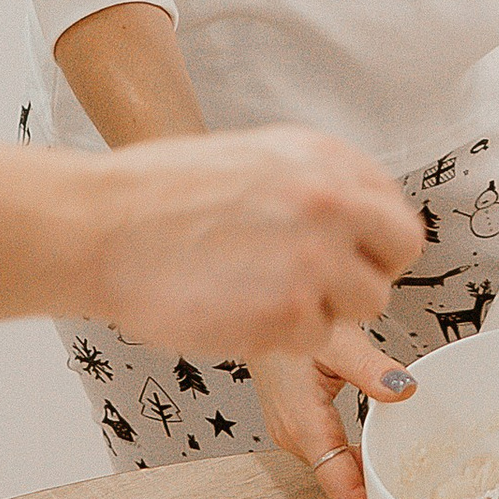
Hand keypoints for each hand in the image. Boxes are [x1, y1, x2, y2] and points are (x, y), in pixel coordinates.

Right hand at [90, 128, 422, 382]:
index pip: (396, 213)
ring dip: (324, 309)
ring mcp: (316, 261)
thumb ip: (317, 184)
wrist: (103, 225)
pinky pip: (317, 339)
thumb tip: (357, 216)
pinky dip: (284, 335)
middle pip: (394, 261)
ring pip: (363, 306)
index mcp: (326, 160)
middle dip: (361, 278)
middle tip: (314, 284)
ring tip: (264, 293)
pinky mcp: (290, 315)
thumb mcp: (257, 159)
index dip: (373, 243)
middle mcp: (333, 204)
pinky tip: (240, 309)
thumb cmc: (162, 194)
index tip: (348, 255)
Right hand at [248, 319, 417, 498]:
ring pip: (334, 469)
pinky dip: (353, 460)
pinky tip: (375, 453)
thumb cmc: (290, 315)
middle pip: (337, 483)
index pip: (338, 485)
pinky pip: (329, 453)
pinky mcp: (297, 422)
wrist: (265, 304)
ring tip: (400, 488)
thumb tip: (403, 391)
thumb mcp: (337, 340)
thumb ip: (371, 369)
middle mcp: (294, 434)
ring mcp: (293, 430)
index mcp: (303, 424)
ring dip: (363, 480)